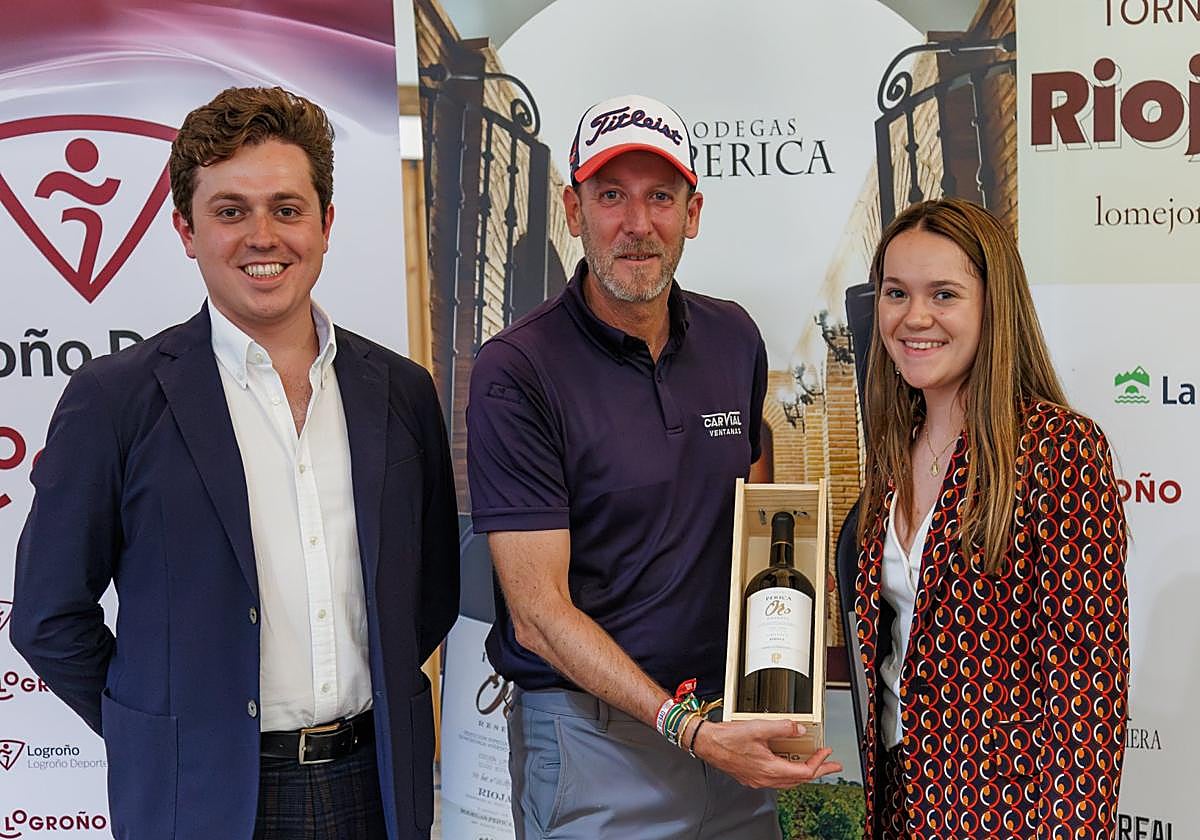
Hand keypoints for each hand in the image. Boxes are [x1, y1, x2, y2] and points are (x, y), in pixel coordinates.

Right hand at [691, 718, 841, 788]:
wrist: (707, 743)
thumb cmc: (727, 738)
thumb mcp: (759, 727)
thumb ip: (782, 728)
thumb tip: (799, 729)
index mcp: (770, 768)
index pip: (804, 772)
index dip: (818, 763)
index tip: (825, 753)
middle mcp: (765, 778)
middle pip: (799, 780)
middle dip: (817, 771)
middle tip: (830, 766)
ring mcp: (758, 779)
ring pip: (788, 781)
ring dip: (803, 773)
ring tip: (813, 764)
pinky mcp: (751, 776)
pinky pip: (776, 779)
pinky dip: (788, 772)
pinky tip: (787, 763)